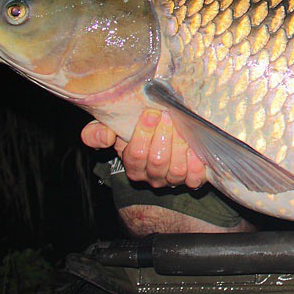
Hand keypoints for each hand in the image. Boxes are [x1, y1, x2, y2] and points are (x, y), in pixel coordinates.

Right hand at [80, 111, 206, 187]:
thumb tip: (104, 137)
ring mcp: (172, 179)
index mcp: (133, 165)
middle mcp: (152, 176)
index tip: (151, 114)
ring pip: (176, 169)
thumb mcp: (113, 129)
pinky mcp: (191, 180)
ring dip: (180, 146)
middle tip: (168, 115)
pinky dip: (196, 163)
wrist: (160, 140)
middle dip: (164, 136)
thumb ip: (97, 133)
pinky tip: (195, 147)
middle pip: (157, 161)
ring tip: (182, 126)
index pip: (135, 155)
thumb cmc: (134, 133)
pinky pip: (195, 177)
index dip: (143, 134)